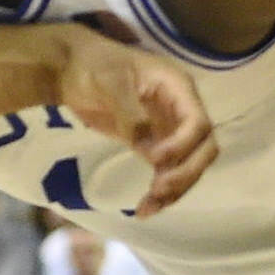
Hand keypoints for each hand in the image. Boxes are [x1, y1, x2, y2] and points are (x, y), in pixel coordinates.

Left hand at [45, 23, 217, 215]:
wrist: (71, 69)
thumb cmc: (93, 65)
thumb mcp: (110, 83)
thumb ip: (132, 116)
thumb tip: (152, 152)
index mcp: (177, 87)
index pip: (198, 122)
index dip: (183, 145)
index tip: (155, 160)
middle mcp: (181, 109)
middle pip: (203, 148)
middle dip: (186, 173)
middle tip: (158, 191)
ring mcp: (170, 128)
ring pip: (188, 166)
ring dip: (174, 190)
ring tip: (147, 209)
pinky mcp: (155, 144)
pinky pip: (167, 172)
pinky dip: (160, 192)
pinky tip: (145, 208)